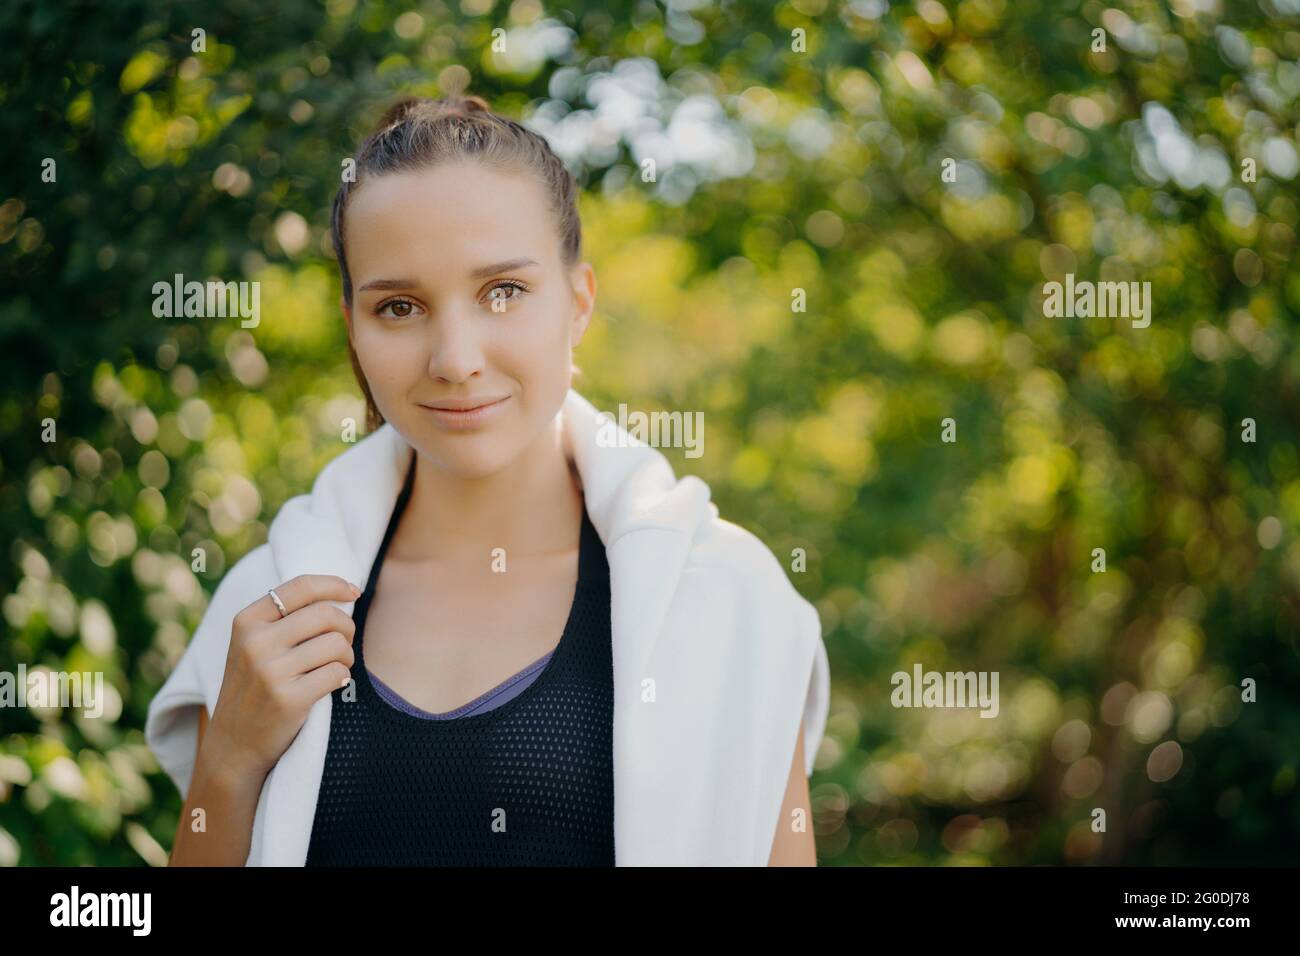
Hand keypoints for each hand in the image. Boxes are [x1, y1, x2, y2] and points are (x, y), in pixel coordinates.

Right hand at [204, 575, 360, 781]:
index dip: (335, 584)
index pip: (301, 586)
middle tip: (342, 644)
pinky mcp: (288, 699)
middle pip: (326, 614)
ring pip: (336, 643)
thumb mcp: (253, 645)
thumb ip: (286, 618)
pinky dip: (342, 677)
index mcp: (247, 621)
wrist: (233, 745)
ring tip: (336, 666)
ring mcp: (270, 671)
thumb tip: (344, 591)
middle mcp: (255, 642)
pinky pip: (337, 673)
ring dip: (346, 655)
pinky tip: (332, 684)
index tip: (354, 592)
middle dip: (346, 627)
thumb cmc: (254, 688)